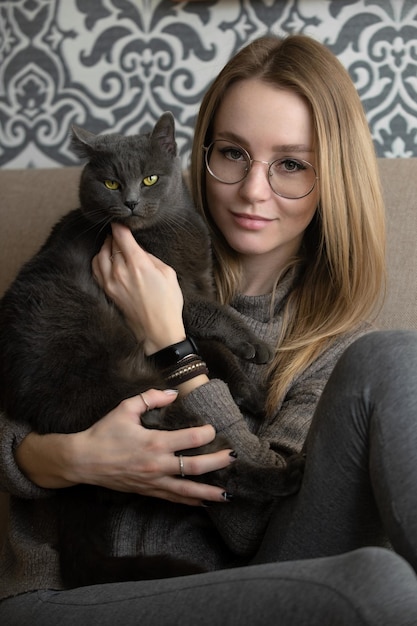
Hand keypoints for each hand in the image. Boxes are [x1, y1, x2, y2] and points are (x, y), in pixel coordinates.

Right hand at [16, 390, 233, 505]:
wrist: (83, 461)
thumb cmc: (104, 432)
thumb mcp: (125, 408)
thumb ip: (151, 398)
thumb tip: (173, 393)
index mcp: (154, 442)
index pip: (190, 439)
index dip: (206, 433)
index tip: (213, 428)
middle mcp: (157, 464)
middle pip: (195, 467)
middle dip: (218, 463)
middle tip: (234, 458)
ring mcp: (153, 481)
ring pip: (186, 489)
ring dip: (208, 492)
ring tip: (227, 494)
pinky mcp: (147, 491)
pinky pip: (172, 498)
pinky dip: (189, 501)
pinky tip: (202, 503)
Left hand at [92, 223, 185, 352]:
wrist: (157, 331)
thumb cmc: (168, 303)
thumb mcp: (168, 274)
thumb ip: (151, 257)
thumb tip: (139, 250)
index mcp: (137, 263)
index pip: (120, 235)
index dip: (120, 224)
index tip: (121, 220)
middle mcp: (120, 270)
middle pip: (110, 243)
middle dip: (115, 235)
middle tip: (120, 232)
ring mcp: (110, 282)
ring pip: (100, 254)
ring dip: (106, 246)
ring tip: (113, 244)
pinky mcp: (107, 291)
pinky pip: (96, 269)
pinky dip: (99, 260)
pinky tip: (106, 259)